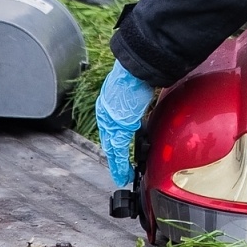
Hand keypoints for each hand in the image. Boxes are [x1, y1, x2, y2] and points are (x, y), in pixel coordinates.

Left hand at [95, 61, 154, 186]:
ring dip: (118, 165)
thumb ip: (132, 101)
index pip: (109, 129)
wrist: (134, 70)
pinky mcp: (118, 128)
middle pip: (108, 142)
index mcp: (107, 104)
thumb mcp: (131, 89)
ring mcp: (110, 122)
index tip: (118, 153)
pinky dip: (121, 165)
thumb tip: (142, 99)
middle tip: (118, 171)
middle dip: (114, 158)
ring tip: (122, 176)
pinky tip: (124, 174)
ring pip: (112, 149)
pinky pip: (119, 151)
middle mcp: (105, 114)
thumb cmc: (136, 74)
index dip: (114, 143)